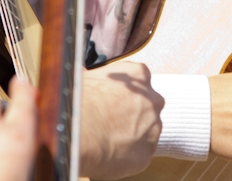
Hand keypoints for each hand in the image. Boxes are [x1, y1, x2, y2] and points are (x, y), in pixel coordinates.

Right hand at [80, 62, 163, 178]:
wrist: (78, 132)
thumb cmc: (78, 102)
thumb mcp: (86, 76)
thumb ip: (97, 78)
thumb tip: (84, 75)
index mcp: (138, 75)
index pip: (139, 81)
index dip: (124, 93)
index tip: (113, 101)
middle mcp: (152, 100)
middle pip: (147, 107)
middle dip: (133, 115)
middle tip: (111, 123)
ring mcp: (153, 128)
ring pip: (146, 132)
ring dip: (131, 136)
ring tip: (106, 141)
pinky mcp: (147, 153)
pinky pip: (139, 155)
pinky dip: (127, 157)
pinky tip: (108, 154)